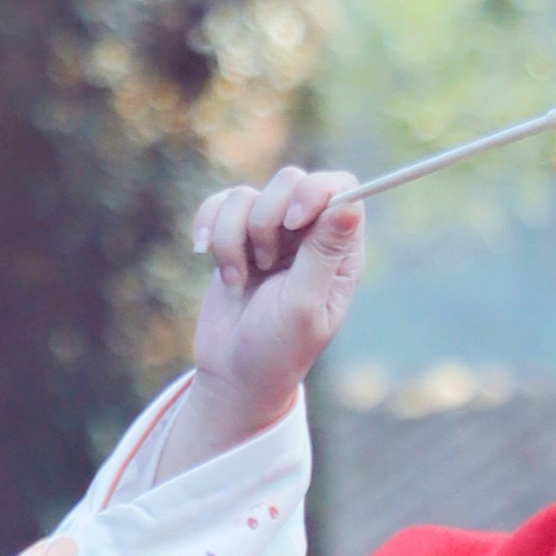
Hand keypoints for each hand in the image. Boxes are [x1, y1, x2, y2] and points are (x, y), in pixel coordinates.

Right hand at [173, 162, 366, 457]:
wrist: (232, 375)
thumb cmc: (277, 350)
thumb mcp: (303, 306)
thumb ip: (322, 254)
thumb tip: (349, 204)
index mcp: (339, 252)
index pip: (340, 187)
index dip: (314, 192)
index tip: (293, 222)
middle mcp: (308, 237)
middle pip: (291, 181)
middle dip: (267, 219)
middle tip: (265, 262)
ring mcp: (271, 235)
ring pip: (247, 195)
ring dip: (232, 236)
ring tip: (239, 279)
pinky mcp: (235, 238)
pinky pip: (219, 205)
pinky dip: (209, 228)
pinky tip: (205, 257)